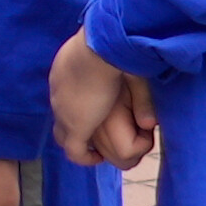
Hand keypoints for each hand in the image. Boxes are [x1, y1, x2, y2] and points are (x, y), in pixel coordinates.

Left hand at [50, 32, 155, 169]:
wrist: (100, 49)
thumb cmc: (114, 47)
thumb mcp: (122, 61)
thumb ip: (134, 86)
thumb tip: (147, 116)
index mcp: (64, 71)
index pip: (65, 93)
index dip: (79, 104)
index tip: (95, 110)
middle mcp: (58, 93)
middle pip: (62, 114)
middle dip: (77, 124)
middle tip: (96, 133)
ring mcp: (63, 111)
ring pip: (63, 135)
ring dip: (80, 143)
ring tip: (97, 150)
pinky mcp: (74, 126)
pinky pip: (75, 151)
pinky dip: (85, 157)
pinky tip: (98, 158)